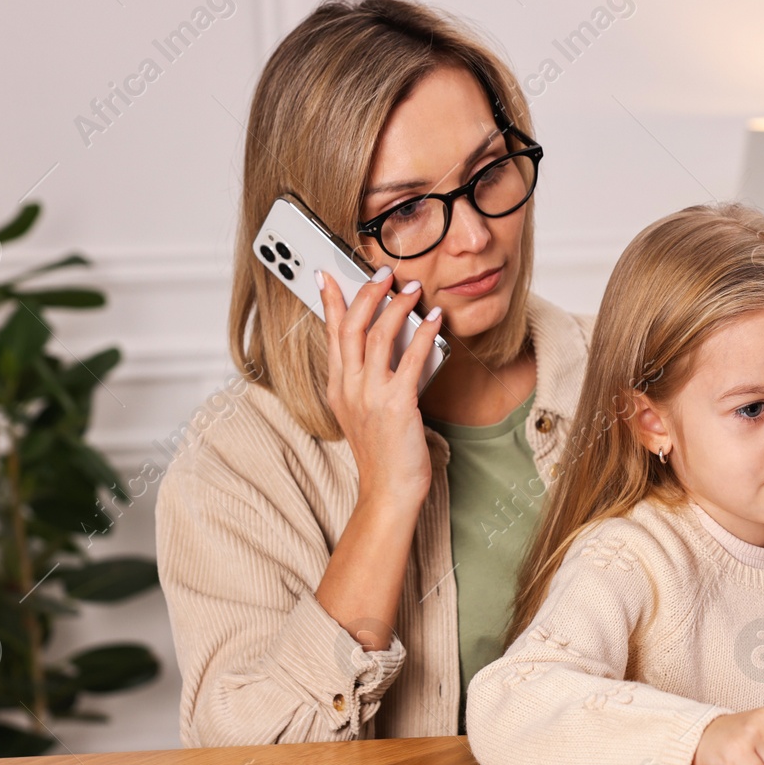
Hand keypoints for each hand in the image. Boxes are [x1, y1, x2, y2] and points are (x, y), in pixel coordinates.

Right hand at [318, 267, 445, 511]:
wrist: (388, 492)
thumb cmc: (382, 455)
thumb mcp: (363, 413)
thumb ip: (368, 381)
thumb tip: (392, 347)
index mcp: (337, 389)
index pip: (330, 335)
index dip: (329, 301)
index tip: (328, 275)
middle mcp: (349, 388)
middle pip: (350, 327)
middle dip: (366, 293)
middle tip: (381, 272)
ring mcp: (370, 396)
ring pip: (377, 336)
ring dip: (396, 306)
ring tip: (411, 289)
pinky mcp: (397, 404)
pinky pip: (410, 358)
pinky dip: (424, 334)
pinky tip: (434, 320)